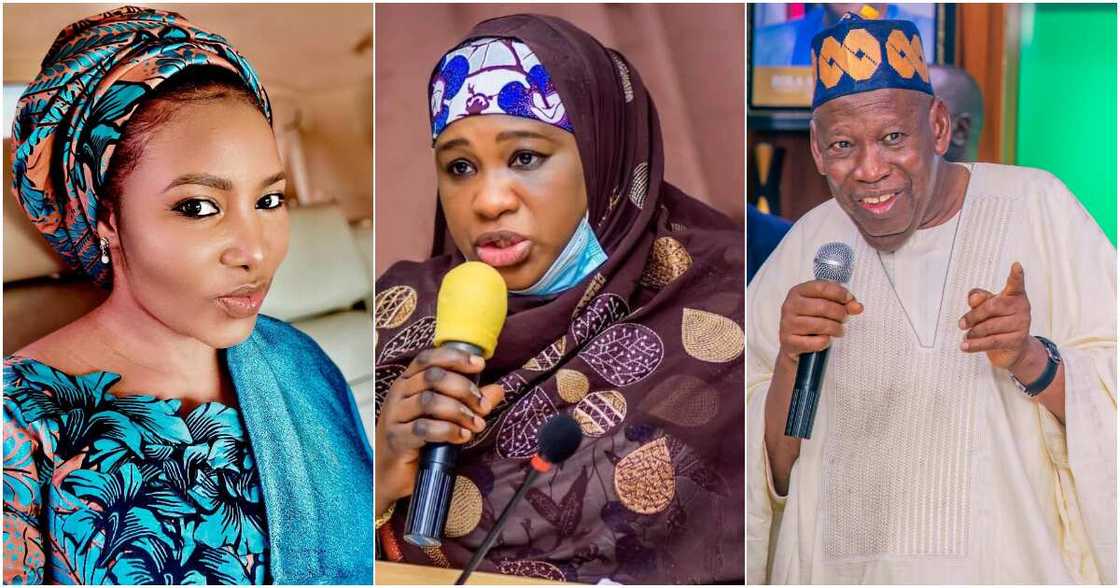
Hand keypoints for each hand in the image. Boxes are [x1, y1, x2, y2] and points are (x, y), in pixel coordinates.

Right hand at [375, 347, 504, 508]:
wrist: (392, 474)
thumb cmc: (419, 440)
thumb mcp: (446, 416)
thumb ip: (470, 401)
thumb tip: (497, 390)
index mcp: (409, 382)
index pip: (429, 358)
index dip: (455, 357)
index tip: (479, 364)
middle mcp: (399, 394)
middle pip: (433, 377)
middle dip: (464, 389)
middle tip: (483, 406)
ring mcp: (394, 415)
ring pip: (429, 401)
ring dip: (459, 411)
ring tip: (476, 424)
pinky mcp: (396, 438)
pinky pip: (423, 428)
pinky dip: (448, 430)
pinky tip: (462, 436)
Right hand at [778, 279, 863, 361]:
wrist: (792, 342)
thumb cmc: (810, 320)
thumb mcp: (825, 306)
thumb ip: (843, 303)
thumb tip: (857, 306)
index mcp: (797, 292)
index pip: (821, 287)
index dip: (840, 293)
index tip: (849, 300)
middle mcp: (790, 306)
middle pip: (823, 306)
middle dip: (840, 313)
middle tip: (844, 318)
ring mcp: (788, 324)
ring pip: (821, 325)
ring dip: (836, 328)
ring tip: (838, 330)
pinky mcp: (789, 342)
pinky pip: (816, 342)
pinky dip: (826, 342)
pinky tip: (826, 340)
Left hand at [959, 262, 1032, 369]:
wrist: (1012, 348)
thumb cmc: (997, 321)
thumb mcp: (986, 307)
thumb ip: (979, 299)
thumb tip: (974, 297)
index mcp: (1014, 295)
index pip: (1015, 284)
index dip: (1016, 275)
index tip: (1016, 265)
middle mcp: (1022, 307)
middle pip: (991, 307)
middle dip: (973, 316)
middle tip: (961, 324)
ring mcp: (1022, 324)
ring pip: (989, 326)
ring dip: (973, 332)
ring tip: (967, 336)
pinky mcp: (1017, 340)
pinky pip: (991, 341)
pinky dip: (975, 344)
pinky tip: (965, 346)